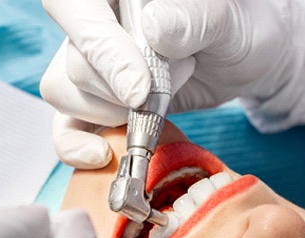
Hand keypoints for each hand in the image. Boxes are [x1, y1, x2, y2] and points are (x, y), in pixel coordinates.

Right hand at [40, 0, 304, 168]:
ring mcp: (90, 64)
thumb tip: (153, 29)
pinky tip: (103, 154)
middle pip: (74, 63)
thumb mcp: (224, 19)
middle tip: (178, 77)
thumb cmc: (234, 30)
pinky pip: (63, 126)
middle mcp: (94, 23)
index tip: (140, 90)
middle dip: (125, 91)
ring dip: (116, 113)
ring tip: (163, 98)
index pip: (75, 8)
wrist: (241, 62)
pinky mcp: (96, 101)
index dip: (101, 50)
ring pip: (64, 93)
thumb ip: (191, 18)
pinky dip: (76, 146)